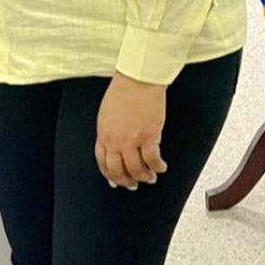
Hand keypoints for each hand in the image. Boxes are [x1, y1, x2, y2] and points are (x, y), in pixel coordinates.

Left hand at [95, 74, 167, 189]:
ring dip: (144, 177)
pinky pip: (153, 160)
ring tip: (150, 178)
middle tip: (133, 184)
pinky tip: (161, 167)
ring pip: (136, 169)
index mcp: (103, 134)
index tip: (115, 181)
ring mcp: (132, 140)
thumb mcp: (106, 114)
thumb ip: (108, 132)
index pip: (103, 163)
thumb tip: (113, 146)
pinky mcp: (149, 137)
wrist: (138, 80)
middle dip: (126, 181)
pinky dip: (158, 167)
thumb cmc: (123, 91)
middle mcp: (116, 141)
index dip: (110, 175)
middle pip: (118, 171)